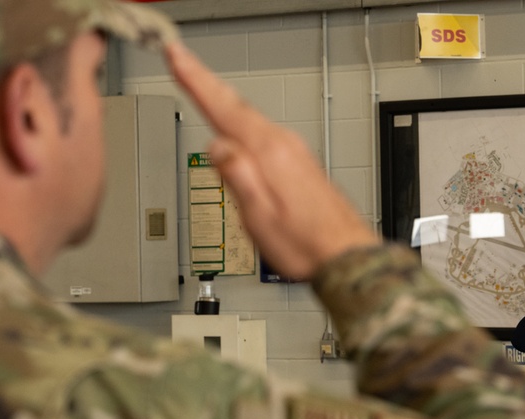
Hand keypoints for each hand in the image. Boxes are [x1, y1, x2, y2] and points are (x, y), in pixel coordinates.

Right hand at [164, 41, 377, 280]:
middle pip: (237, 107)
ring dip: (225, 101)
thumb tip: (217, 145)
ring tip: (203, 84)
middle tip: (182, 58)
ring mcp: (297, 153)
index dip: (195, 78)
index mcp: (270, 153)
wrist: (348, 256)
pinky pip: (265, 134)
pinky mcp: (302, 165)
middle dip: (206, 81)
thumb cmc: (306, 244)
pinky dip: (244, 122)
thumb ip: (236, 176)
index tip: (176, 54)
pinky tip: (238, 127)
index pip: (223, 108)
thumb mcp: (259, 216)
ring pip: (251, 120)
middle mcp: (286, 146)